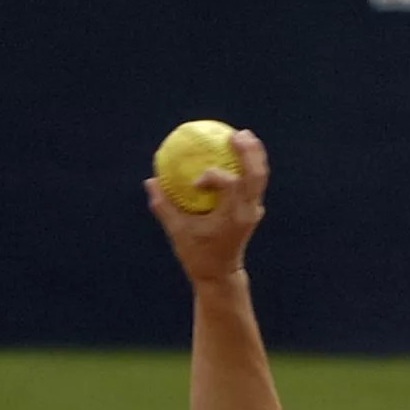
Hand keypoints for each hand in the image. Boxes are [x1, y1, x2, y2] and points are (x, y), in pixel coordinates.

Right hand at [145, 129, 268, 284]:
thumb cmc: (197, 255)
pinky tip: (238, 150)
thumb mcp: (177, 233)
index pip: (229, 185)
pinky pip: (253, 182)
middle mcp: (247, 211)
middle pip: (254, 176)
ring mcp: (253, 211)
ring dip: (254, 155)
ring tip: (244, 135)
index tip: (195, 183)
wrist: (220, 275)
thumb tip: (150, 181)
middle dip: (248, 153)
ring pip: (259, 177)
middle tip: (236, 134)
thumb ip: (164, 207)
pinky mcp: (252, 210)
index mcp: (232, 216)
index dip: (213, 176)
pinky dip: (248, 165)